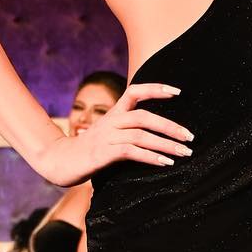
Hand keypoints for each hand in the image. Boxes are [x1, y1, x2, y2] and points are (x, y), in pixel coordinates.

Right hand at [37, 84, 193, 183]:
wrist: (61, 162)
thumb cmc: (89, 149)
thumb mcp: (109, 133)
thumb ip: (128, 129)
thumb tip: (155, 132)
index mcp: (113, 112)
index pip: (135, 91)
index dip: (156, 89)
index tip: (178, 92)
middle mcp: (111, 121)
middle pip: (144, 116)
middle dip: (170, 126)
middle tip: (190, 137)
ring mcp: (106, 137)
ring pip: (141, 135)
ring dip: (166, 144)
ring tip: (184, 153)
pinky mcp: (104, 154)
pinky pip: (132, 152)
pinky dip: (151, 157)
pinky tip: (165, 163)